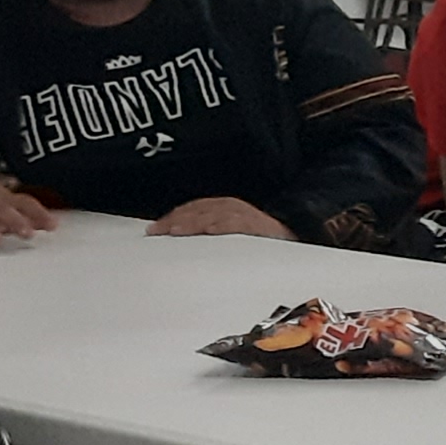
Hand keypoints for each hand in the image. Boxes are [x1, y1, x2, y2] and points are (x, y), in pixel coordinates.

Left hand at [149, 197, 293, 240]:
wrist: (292, 234)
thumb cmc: (258, 237)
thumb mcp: (230, 231)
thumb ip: (210, 230)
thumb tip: (179, 238)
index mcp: (222, 206)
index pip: (190, 209)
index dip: (171, 218)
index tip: (153, 230)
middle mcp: (230, 206)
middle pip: (196, 211)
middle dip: (174, 221)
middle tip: (156, 232)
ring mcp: (242, 214)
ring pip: (211, 216)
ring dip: (192, 223)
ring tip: (174, 231)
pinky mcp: (255, 224)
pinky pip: (235, 223)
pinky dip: (221, 225)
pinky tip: (208, 231)